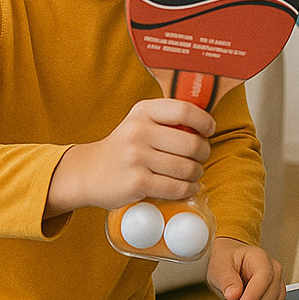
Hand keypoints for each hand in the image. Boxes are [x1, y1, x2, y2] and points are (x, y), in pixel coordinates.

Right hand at [45, 99, 214, 217]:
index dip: (204, 121)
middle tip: (201, 157)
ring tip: (193, 174)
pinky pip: (175, 187)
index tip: (209, 130)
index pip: (185, 110)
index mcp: (143, 111)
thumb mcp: (140, 122)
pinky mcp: (136, 182)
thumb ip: (167, 119)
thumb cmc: (124, 147)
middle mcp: (138, 131)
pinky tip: (187, 187)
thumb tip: (206, 123)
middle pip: (191, 143)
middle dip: (204, 153)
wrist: (89, 172)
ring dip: (197, 174)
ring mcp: (136, 157)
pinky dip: (188, 189)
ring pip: (186, 168)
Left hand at [206, 237, 286, 299]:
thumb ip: (226, 280)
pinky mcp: (276, 294)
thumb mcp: (219, 267)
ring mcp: (277, 281)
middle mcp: (273, 268)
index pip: (264, 277)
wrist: (230, 263)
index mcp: (259, 257)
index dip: (253, 296)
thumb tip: (233, 295)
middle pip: (271, 293)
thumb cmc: (227, 261)